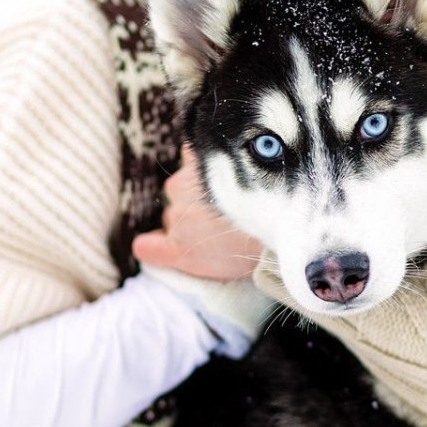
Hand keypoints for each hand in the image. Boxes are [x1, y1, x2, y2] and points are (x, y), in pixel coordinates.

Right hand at [132, 145, 261, 280]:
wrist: (280, 210)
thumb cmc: (259, 247)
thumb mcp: (227, 270)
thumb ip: (197, 259)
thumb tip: (176, 247)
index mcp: (178, 248)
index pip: (145, 247)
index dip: (157, 245)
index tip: (170, 243)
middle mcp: (174, 216)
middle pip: (173, 214)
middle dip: (193, 215)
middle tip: (226, 217)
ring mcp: (182, 186)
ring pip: (182, 186)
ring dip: (201, 188)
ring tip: (234, 191)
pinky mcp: (196, 158)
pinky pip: (190, 156)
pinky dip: (203, 159)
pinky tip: (228, 164)